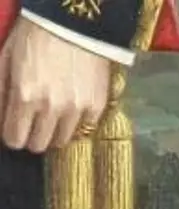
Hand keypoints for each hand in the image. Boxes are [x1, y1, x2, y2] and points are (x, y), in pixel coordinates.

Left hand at [0, 17, 109, 152]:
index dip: (12, 135)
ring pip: (62, 141)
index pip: (15, 139)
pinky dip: (76, 123)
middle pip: (38, 145)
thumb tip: (0, 119)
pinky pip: (84, 129)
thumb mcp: (5, 61)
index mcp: (25, 96)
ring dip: (54, 132)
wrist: (75, 23)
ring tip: (54, 116)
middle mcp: (52, 108)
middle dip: (32, 136)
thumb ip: (0, 94)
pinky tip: (71, 107)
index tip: (15, 128)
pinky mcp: (97, 106)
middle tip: (33, 123)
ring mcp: (77, 109)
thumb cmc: (35, 37)